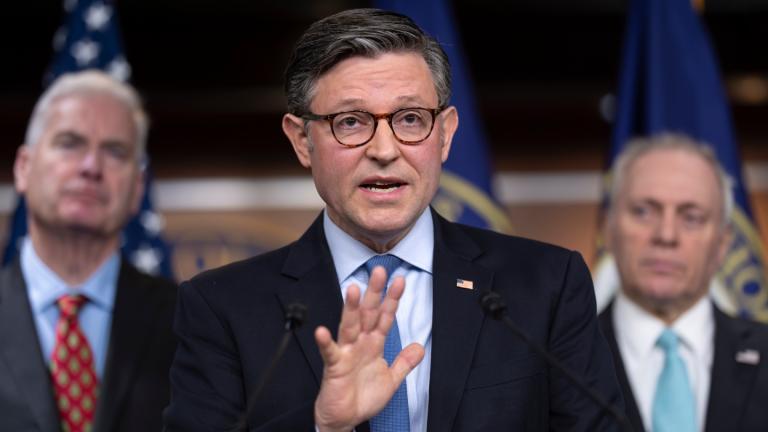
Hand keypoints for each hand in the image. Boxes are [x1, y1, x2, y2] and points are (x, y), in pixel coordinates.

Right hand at [313, 266, 424, 431]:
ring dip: (350, 308)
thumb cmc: (363, 397)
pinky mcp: (334, 366)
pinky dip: (325, 342)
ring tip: (352, 289)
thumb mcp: (391, 379)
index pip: (384, 317)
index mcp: (373, 344)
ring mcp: (346, 352)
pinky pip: (330, 352)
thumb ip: (404, 362)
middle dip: (373, 293)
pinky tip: (322, 331)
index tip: (400, 280)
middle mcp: (359, 343)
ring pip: (349, 325)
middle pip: (367, 313)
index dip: (392, 299)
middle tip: (379, 271)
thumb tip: (419, 346)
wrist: (345, 418)